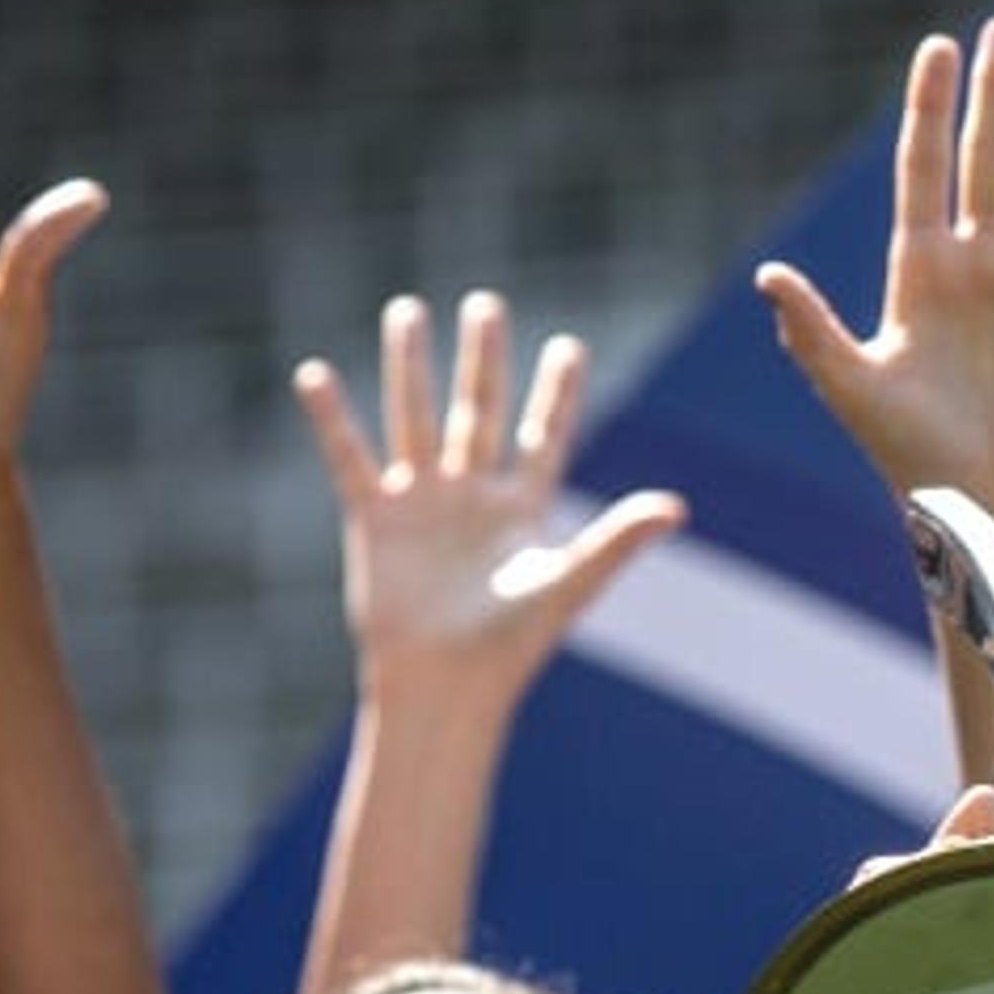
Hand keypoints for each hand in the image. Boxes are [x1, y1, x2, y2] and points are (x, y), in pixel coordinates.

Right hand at [296, 292, 687, 718]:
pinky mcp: (374, 521)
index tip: (570, 346)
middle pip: (478, 410)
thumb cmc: (511, 646)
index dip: (556, 393)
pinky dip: (333, 419)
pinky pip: (350, 458)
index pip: (543, 435)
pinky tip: (314, 376)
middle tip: (486, 304)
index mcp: (523, 509)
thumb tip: (679, 506)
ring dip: (410, 366)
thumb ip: (619, 539)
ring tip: (406, 309)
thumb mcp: (569, 582)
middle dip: (483, 358)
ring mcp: (421, 505)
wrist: (444, 688)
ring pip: (415, 418)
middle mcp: (472, 497)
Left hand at [755, 17, 993, 536]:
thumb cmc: (908, 453)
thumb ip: (813, 329)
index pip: (923, 168)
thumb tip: (767, 275)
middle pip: (985, 160)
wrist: (980, 503)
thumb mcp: (853, 387)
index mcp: (919, 270)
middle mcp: (975, 263)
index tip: (937, 47)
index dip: (930, 109)